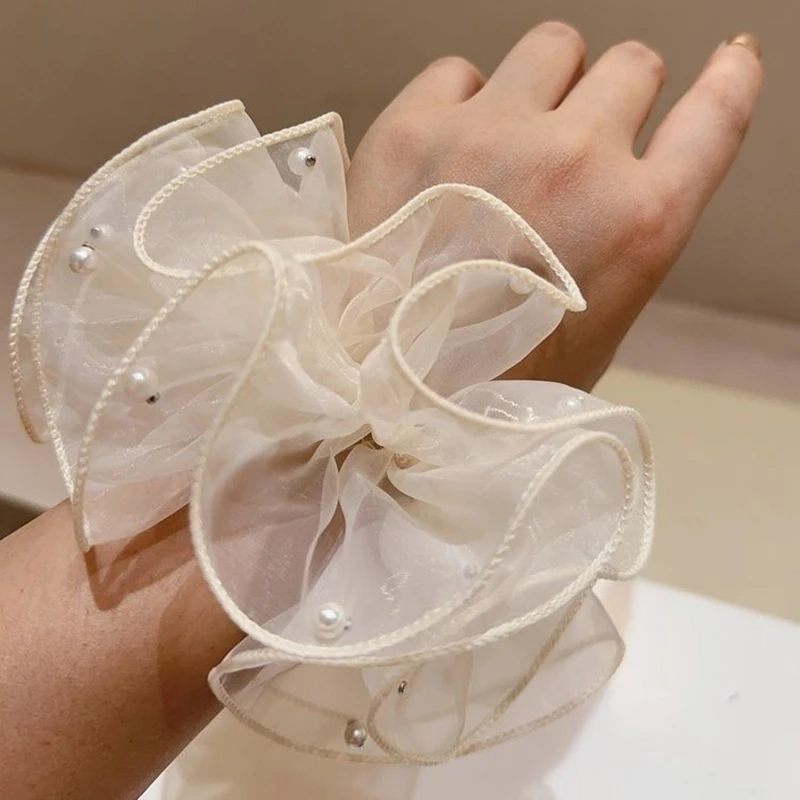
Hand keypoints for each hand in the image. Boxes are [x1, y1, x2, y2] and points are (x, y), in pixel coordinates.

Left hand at [346, 23, 762, 389]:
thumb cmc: (501, 380)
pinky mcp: (416, 128)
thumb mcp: (600, 324)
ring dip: (543, 87)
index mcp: (638, 222)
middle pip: (630, 66)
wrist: (392, 395)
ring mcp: (492, 135)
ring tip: (506, 142)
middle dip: (611, 99)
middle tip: (573, 142)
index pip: (715, 113)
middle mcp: (575, 161)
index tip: (730, 59)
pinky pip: (459, 72)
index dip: (729, 77)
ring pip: (551, 48)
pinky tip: (444, 155)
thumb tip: (612, 175)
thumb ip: (622, 235)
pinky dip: (460, 104)